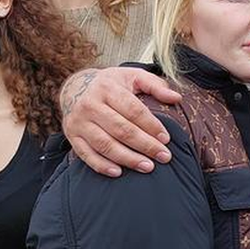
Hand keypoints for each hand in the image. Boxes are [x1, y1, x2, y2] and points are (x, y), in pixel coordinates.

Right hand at [60, 68, 180, 176]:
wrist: (75, 87)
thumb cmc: (112, 84)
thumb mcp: (133, 76)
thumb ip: (155, 85)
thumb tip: (176, 98)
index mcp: (107, 88)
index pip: (132, 110)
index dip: (151, 125)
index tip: (166, 138)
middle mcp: (90, 105)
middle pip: (121, 129)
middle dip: (145, 145)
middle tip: (164, 157)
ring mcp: (79, 122)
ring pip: (104, 144)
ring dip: (128, 158)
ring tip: (148, 167)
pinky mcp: (72, 136)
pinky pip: (86, 154)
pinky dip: (101, 165)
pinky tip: (119, 172)